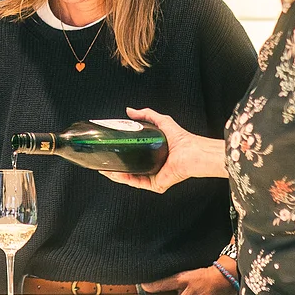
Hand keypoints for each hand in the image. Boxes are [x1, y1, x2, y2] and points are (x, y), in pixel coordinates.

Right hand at [110, 107, 226, 192]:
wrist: (191, 152)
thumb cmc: (183, 139)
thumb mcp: (161, 121)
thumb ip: (146, 114)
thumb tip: (129, 110)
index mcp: (153, 154)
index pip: (133, 155)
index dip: (121, 153)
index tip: (109, 148)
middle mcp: (152, 166)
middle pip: (129, 168)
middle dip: (114, 166)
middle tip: (102, 160)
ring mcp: (153, 176)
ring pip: (130, 177)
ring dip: (116, 174)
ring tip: (104, 168)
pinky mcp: (155, 184)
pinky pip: (137, 183)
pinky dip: (125, 179)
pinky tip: (116, 173)